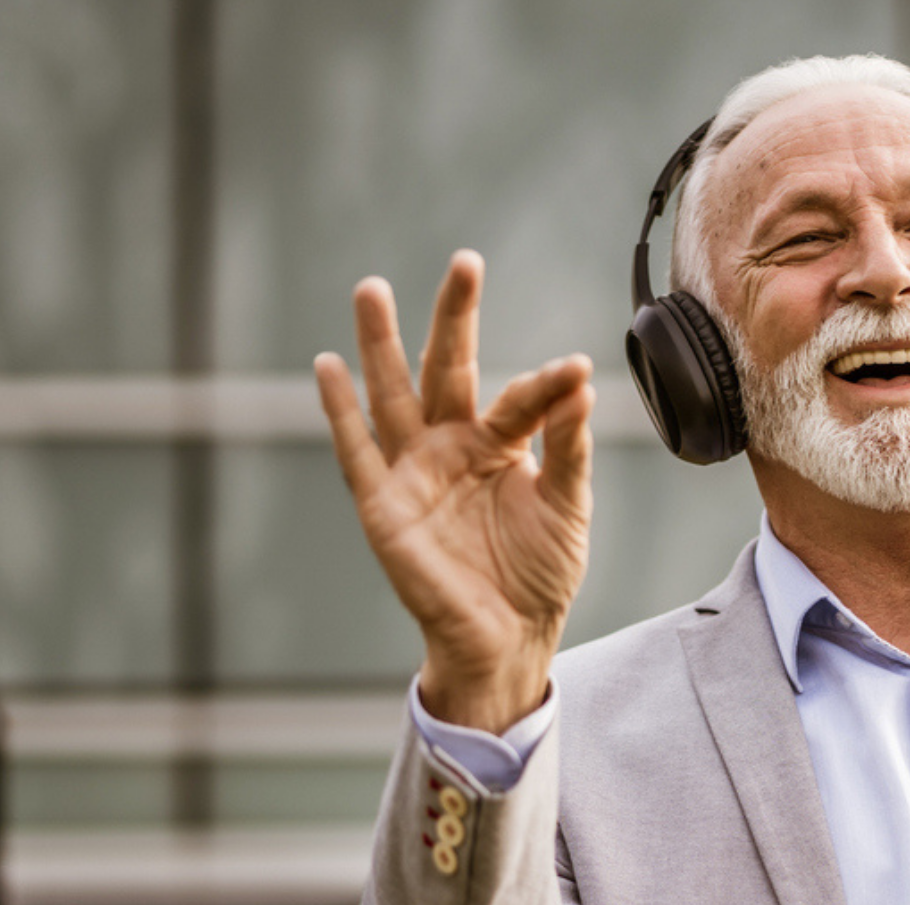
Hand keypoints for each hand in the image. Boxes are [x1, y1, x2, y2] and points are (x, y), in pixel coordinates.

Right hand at [315, 250, 595, 732]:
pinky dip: (340, 411)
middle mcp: (452, 447)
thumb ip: (569, 448)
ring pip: (394, 395)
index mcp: (500, 445)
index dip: (546, 385)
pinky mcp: (384, 505)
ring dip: (381, 344)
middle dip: (454, 318)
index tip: (574, 369)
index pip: (521, 399)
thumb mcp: (568, 507)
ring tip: (373, 289)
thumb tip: (581, 384)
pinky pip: (357, 452)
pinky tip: (328, 366)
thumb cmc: (539, 571)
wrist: (509, 635)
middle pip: (449, 370)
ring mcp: (415, 472)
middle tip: (465, 263)